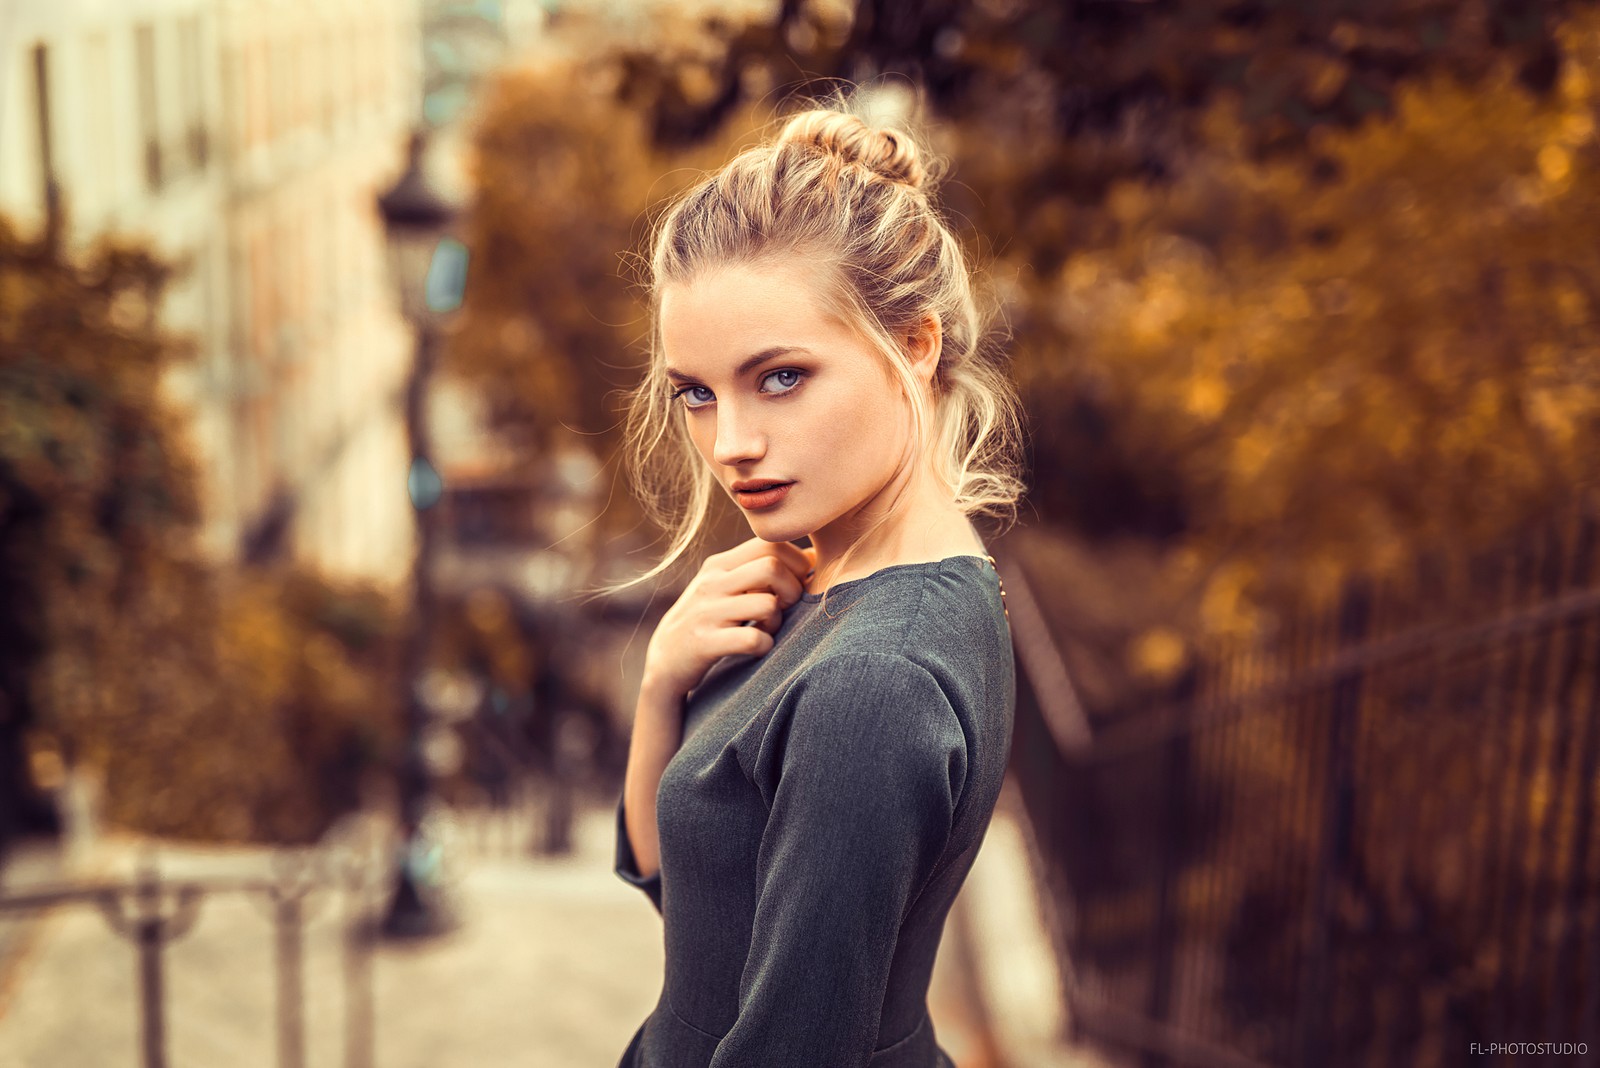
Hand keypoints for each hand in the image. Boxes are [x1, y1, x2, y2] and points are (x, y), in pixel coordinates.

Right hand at [642, 537, 816, 702]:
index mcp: (719, 565)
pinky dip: (764, 645)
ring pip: (767, 604)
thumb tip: (811, 556)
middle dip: (792, 589)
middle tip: (786, 607)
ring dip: (778, 621)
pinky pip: (753, 639)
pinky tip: (757, 647)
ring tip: (768, 628)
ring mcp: (707, 613)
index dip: (795, 562)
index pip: (770, 543)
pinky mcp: (705, 643)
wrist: (665, 660)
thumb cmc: (708, 619)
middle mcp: (712, 583)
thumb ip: (759, 569)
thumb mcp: (725, 586)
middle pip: (772, 567)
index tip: (795, 584)